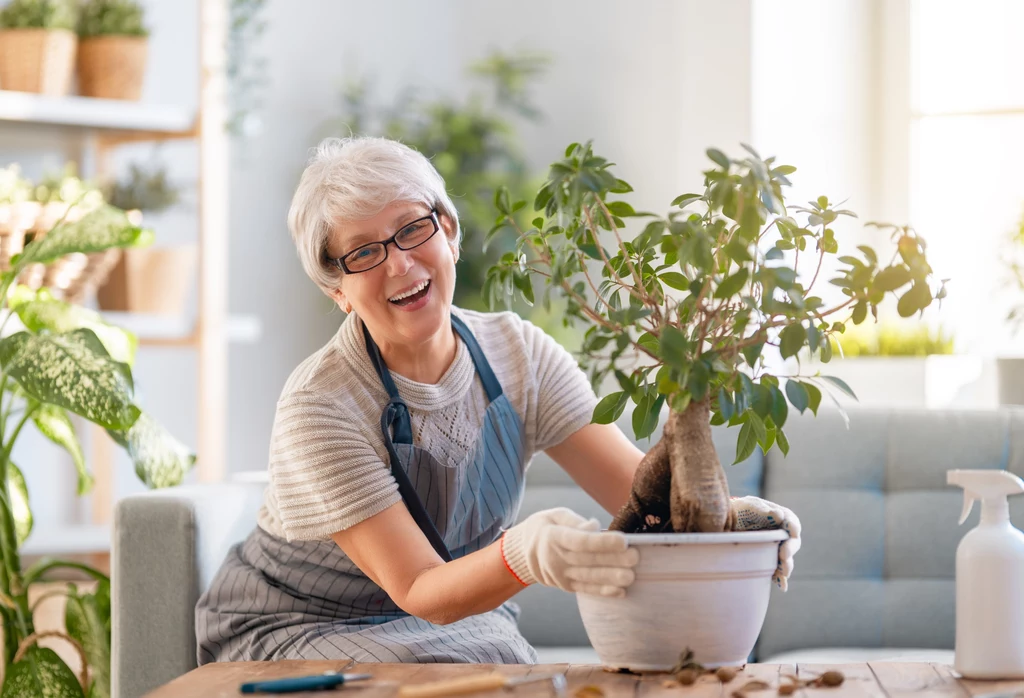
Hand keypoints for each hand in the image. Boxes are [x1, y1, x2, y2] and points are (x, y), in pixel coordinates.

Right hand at [500, 507, 639, 597]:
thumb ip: (575, 521)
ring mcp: (560, 575)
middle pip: (587, 560)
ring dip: (611, 578)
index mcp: (553, 537)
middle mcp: (555, 558)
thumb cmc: (546, 527)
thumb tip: (594, 526)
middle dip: (613, 560)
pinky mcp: (566, 586)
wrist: (524, 552)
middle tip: (635, 557)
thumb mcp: (555, 515)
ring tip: (631, 576)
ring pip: (588, 577)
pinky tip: (620, 591)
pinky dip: (603, 591)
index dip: (602, 542)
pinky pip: (586, 589)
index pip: (580, 541)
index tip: (623, 540)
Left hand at [730, 495, 801, 590]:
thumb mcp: (750, 506)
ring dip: (786, 565)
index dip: (793, 527)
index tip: (792, 532)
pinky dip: (780, 578)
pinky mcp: (769, 560)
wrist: (727, 523)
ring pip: (786, 558)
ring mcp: (776, 548)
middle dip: (790, 549)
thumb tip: (780, 515)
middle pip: (792, 543)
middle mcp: (782, 535)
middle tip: (784, 555)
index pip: (792, 523)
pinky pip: (777, 570)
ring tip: (784, 571)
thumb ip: (763, 510)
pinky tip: (782, 586)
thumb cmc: (741, 510)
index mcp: (781, 518)